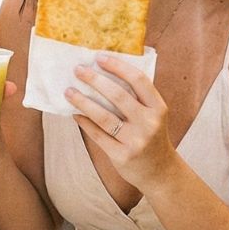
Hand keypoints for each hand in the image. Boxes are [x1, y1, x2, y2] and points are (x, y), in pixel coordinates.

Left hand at [67, 56, 179, 188]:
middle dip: (95, 80)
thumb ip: (137, 98)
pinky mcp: (122, 155)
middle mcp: (149, 123)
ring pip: (103, 116)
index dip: (118, 67)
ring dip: (83, 102)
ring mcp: (136, 141)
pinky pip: (98, 135)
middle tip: (78, 70)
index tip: (99, 57)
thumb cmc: (151, 136)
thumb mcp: (153, 115)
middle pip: (118, 95)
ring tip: (69, 91)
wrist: (160, 172)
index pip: (138, 80)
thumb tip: (103, 73)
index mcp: (158, 108)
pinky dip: (84, 123)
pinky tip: (75, 114)